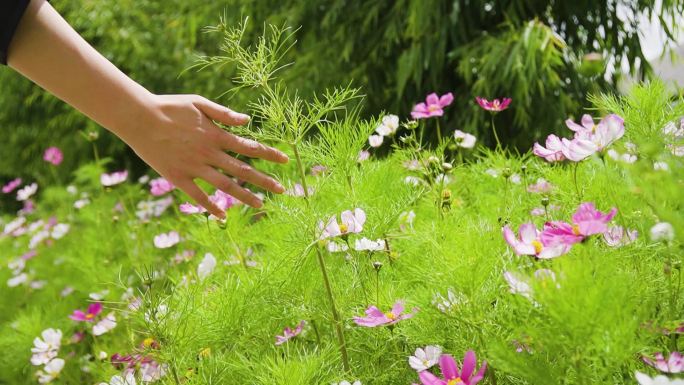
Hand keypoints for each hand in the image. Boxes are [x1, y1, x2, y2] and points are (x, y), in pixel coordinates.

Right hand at [120, 94, 287, 218]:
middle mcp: (209, 153)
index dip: (269, 154)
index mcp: (216, 135)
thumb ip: (224, 114)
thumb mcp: (199, 103)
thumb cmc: (170, 107)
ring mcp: (194, 167)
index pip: (249, 147)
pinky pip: (198, 195)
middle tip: (282, 190)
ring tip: (261, 205)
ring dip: (245, 196)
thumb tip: (248, 121)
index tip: (285, 160)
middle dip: (265, 180)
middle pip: (243, 170)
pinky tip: (223, 216)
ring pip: (225, 186)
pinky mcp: (178, 177)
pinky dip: (211, 206)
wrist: (139, 117)